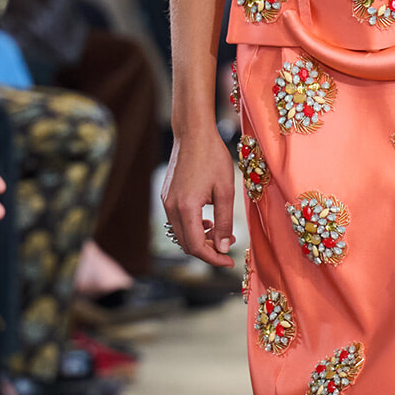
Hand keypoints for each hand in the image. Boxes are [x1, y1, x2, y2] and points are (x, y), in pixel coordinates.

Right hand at [161, 129, 235, 268]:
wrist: (193, 134)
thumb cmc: (213, 158)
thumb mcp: (226, 191)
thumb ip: (224, 222)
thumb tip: (222, 248)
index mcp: (186, 207)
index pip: (195, 247)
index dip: (213, 258)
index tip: (229, 261)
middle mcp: (171, 207)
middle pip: (186, 244)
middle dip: (207, 250)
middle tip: (227, 246)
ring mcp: (165, 201)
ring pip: (180, 234)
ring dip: (199, 239)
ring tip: (220, 232)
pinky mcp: (166, 196)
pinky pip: (177, 221)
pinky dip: (192, 227)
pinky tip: (207, 220)